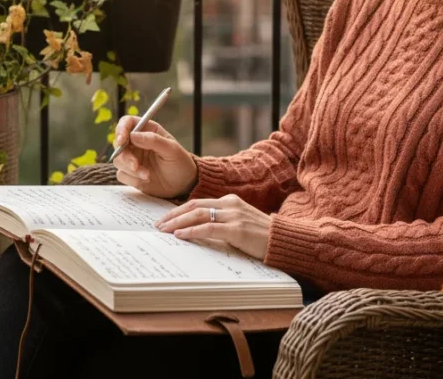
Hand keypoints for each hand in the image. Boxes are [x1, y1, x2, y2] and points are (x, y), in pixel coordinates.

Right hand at [112, 116, 196, 198]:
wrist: (183, 185)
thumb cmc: (180, 163)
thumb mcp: (172, 150)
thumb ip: (153, 140)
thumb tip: (133, 135)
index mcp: (147, 130)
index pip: (127, 122)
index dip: (121, 129)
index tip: (122, 140)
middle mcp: (137, 143)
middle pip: (118, 143)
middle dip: (125, 156)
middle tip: (135, 165)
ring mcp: (133, 158)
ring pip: (118, 160)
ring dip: (131, 169)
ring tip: (147, 175)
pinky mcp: (130, 173)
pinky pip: (121, 174)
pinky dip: (132, 178)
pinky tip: (146, 179)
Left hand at [155, 194, 271, 260]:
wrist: (284, 241)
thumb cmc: (262, 236)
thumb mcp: (240, 224)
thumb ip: (222, 222)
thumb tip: (197, 230)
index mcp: (229, 201)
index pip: (198, 202)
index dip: (178, 210)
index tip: (165, 219)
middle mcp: (230, 204)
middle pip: (194, 206)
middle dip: (173, 215)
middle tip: (158, 225)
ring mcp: (234, 216)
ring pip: (198, 215)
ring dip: (177, 223)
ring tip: (164, 230)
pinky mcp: (237, 229)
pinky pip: (208, 228)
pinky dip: (191, 231)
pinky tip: (180, 235)